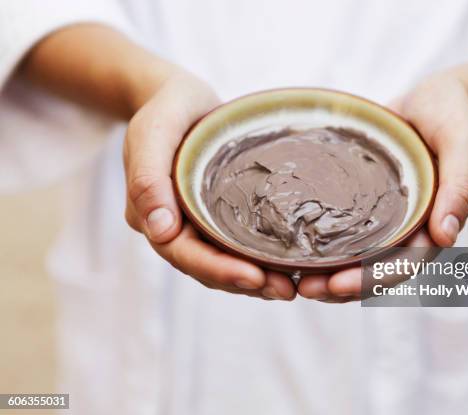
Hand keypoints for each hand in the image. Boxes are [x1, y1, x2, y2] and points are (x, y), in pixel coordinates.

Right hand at [123, 71, 295, 300]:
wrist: (178, 98)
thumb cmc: (166, 109)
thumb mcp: (152, 131)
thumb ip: (148, 175)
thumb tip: (160, 230)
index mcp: (151, 213)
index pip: (183, 254)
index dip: (218, 270)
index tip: (254, 277)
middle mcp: (173, 226)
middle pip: (206, 267)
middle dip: (244, 282)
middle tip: (286, 290)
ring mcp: (195, 223)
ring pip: (222, 262)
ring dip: (255, 280)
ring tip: (292, 286)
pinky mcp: (216, 216)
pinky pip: (234, 245)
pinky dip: (258, 259)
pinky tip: (287, 265)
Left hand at [298, 73, 467, 301]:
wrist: (436, 99)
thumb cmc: (454, 118)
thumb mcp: (464, 144)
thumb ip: (461, 186)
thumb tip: (447, 237)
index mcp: (435, 225)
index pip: (405, 264)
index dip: (373, 279)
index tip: (339, 285)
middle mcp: (409, 229)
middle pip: (376, 270)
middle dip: (343, 285)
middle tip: (307, 289)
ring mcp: (385, 218)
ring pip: (359, 258)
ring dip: (330, 273)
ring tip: (297, 280)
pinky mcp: (364, 202)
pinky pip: (345, 229)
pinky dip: (324, 244)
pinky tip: (297, 246)